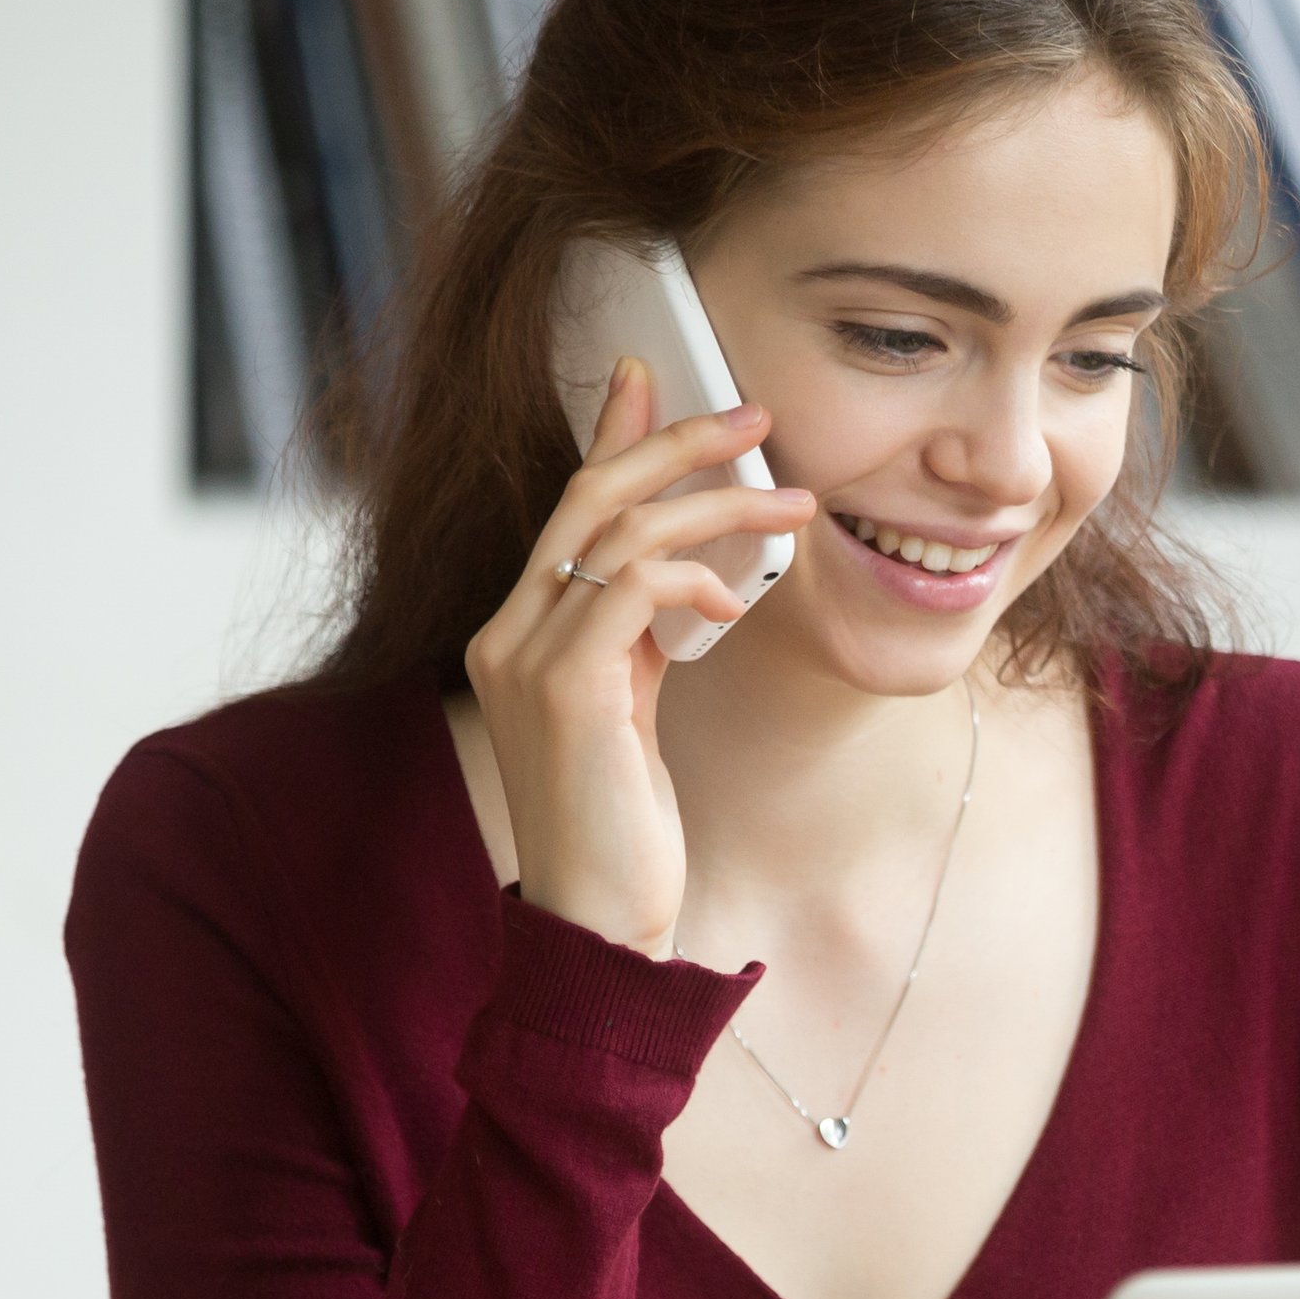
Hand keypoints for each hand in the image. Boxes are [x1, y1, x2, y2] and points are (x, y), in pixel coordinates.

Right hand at [461, 358, 818, 952]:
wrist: (600, 922)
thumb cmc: (623, 822)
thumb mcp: (632, 703)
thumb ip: (640, 630)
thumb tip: (683, 565)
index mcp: (518, 631)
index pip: (570, 505)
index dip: (614, 433)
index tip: (658, 376)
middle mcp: (506, 633)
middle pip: (588, 494)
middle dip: (678, 442)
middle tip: (757, 416)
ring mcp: (525, 659)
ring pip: (619, 532)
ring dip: (718, 507)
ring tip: (793, 507)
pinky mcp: (564, 691)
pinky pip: (629, 591)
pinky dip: (693, 580)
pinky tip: (740, 603)